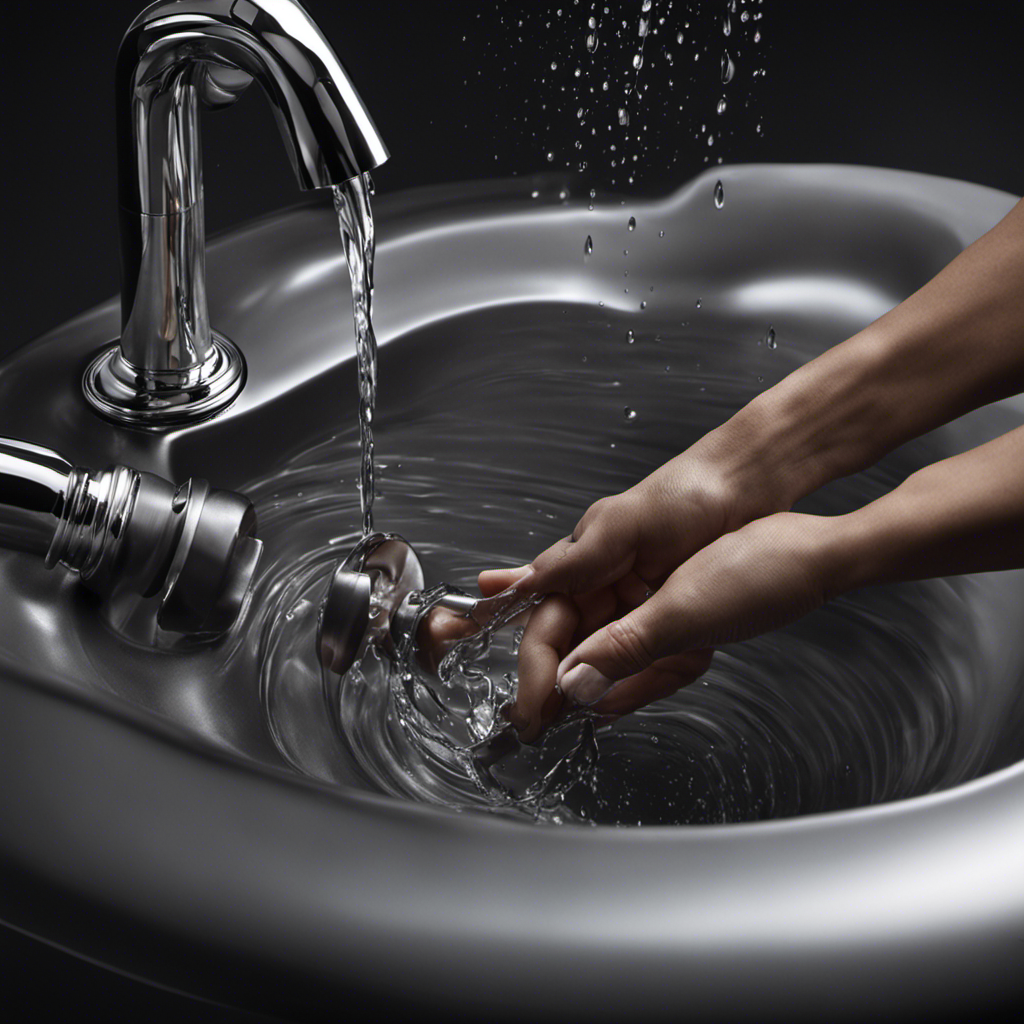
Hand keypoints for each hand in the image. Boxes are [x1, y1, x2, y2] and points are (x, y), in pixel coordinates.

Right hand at [478, 442, 792, 740]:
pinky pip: (655, 669)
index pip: (545, 625)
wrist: (748, 490)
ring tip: (575, 722)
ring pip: (609, 667)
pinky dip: (640, 689)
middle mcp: (607, 594)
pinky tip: (618, 706)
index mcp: (581, 568)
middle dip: (555, 690)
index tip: (531, 703)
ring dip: (594, 695)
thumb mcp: (618, 526)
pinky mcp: (681, 626)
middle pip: (572, 653)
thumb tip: (510, 590)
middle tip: (538, 725)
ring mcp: (643, 613)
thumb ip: (568, 564)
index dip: (535, 665)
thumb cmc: (683, 494)